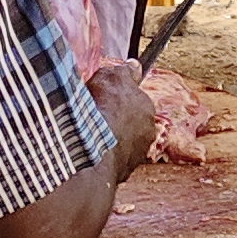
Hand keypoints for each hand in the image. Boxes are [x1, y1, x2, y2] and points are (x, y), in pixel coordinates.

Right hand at [88, 60, 157, 180]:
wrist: (93, 150)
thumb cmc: (102, 111)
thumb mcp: (110, 78)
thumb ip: (124, 72)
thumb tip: (134, 65)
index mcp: (146, 106)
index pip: (135, 98)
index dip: (118, 97)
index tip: (104, 97)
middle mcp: (147, 131)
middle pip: (131, 121)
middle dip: (116, 119)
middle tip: (94, 115)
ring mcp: (137, 154)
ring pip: (122, 142)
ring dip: (109, 138)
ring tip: (88, 134)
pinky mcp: (123, 172)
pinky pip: (112, 159)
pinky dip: (103, 155)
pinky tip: (89, 150)